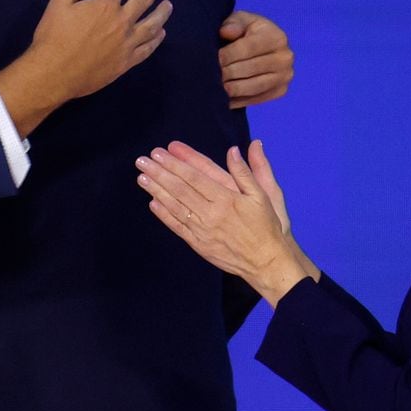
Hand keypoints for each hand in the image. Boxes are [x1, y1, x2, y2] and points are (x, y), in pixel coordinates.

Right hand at [0, 0, 172, 134]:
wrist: (54, 73)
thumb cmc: (53, 37)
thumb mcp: (59, 2)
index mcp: (105, 6)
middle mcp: (121, 23)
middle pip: (143, 0)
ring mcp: (126, 44)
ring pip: (151, 25)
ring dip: (161, 13)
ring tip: (168, 5)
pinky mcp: (125, 62)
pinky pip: (146, 49)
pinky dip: (156, 40)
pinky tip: (161, 33)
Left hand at [135, 139, 314, 304]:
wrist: (268, 262)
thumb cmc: (269, 225)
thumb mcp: (266, 194)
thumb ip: (249, 171)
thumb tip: (236, 149)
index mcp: (228, 198)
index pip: (197, 175)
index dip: (178, 162)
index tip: (163, 150)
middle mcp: (213, 212)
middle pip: (181, 188)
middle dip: (160, 172)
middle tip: (143, 160)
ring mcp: (204, 229)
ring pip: (176, 206)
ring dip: (157, 190)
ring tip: (142, 176)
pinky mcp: (200, 244)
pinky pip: (178, 227)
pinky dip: (164, 215)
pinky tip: (153, 202)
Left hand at [218, 11, 293, 108]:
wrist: (260, 47)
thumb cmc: (245, 31)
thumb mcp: (240, 20)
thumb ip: (233, 22)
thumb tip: (225, 31)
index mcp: (276, 37)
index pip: (248, 48)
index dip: (227, 55)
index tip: (212, 59)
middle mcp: (285, 57)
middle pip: (249, 69)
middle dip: (226, 73)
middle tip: (208, 76)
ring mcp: (284, 76)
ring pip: (252, 87)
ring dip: (230, 89)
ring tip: (214, 87)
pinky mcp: (280, 91)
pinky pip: (255, 99)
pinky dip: (237, 100)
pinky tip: (222, 99)